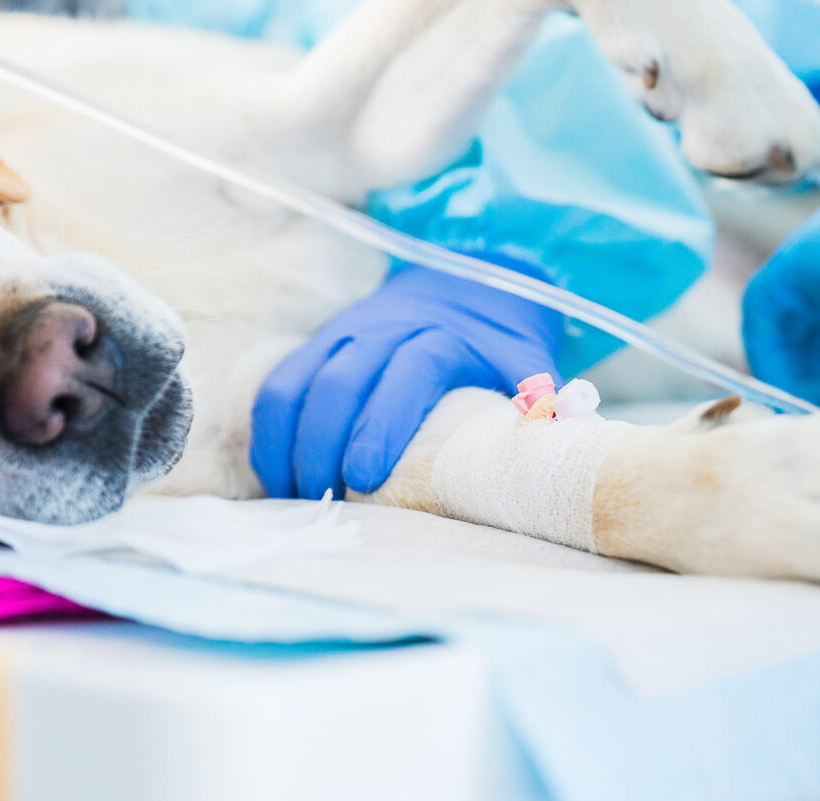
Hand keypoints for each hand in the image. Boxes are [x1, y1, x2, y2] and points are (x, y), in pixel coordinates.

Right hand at [251, 257, 562, 498]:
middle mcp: (380, 330)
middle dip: (322, 447)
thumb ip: (539, 405)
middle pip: (337, 383)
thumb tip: (550, 447)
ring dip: (284, 446)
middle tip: (326, 502)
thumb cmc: (498, 340)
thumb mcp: (528, 362)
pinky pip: (276, 388)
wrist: (467, 280)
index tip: (366, 478)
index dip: (381, 426)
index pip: (404, 376)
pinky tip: (275, 478)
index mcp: (438, 335)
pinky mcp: (315, 347)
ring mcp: (340, 336)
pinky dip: (269, 435)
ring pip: (292, 385)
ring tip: (293, 499)